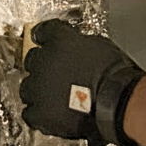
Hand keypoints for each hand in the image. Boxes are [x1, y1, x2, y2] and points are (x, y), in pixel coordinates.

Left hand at [20, 19, 144, 145]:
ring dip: (38, 90)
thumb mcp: (101, 46)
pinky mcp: (40, 113)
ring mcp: (39, 88)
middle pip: (32, 59)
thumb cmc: (116, 74)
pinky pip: (29, 113)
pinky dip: (38, 113)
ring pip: (27, 87)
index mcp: (60, 40)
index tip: (44, 39)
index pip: (43, 31)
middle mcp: (44, 61)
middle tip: (56, 73)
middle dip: (42, 65)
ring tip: (53, 96)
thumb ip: (80, 46)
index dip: (44, 36)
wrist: (118, 101)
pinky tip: (48, 114)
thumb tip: (76, 51)